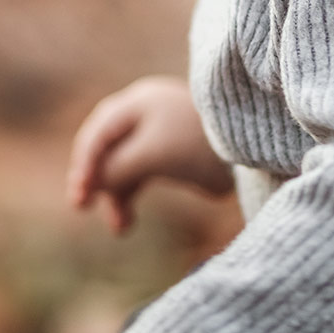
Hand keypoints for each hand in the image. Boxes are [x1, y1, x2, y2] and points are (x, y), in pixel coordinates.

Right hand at [66, 75, 232, 233]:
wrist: (253, 148)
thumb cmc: (200, 144)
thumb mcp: (152, 156)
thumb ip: (117, 167)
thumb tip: (91, 183)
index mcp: (137, 104)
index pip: (97, 135)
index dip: (84, 167)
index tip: (79, 200)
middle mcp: (144, 114)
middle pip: (106, 149)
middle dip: (97, 181)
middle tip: (82, 208)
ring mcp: (159, 133)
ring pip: (123, 165)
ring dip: (116, 195)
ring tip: (120, 228)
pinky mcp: (173, 154)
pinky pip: (140, 173)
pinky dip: (132, 194)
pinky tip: (128, 221)